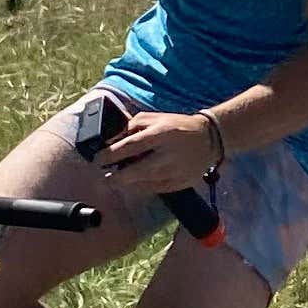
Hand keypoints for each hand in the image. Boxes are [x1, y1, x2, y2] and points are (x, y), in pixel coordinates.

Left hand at [94, 111, 222, 193]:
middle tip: (105, 176)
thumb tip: (111, 141)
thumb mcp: (154, 118)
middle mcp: (168, 154)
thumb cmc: (177, 126)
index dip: (111, 154)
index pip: (131, 146)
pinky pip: (155, 189)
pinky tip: (135, 182)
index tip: (98, 160)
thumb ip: (132, 127)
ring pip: (144, 183)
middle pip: (136, 171)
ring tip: (119, 177)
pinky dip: (142, 187)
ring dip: (127, 182)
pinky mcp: (180, 183)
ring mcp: (176, 171)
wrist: (209, 139)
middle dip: (116, 176)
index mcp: (161, 133)